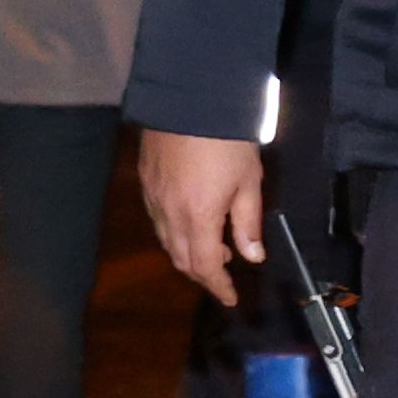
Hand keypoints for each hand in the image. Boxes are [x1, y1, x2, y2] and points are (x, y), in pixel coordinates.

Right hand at [142, 132, 265, 305]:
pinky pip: (157, 220)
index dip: (218, 286)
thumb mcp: (249, 181)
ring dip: (187, 254)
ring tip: (214, 250)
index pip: (204, 266)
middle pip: (180, 258)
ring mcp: (152, 197)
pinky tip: (192, 225)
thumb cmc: (228, 139)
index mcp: (198, 216)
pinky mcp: (145, 182)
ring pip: (166, 241)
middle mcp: (168, 213)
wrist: (190, 99)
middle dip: (202, 274)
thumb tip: (252, 256)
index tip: (230, 298)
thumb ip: (247, 222)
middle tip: (223, 277)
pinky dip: (174, 234)